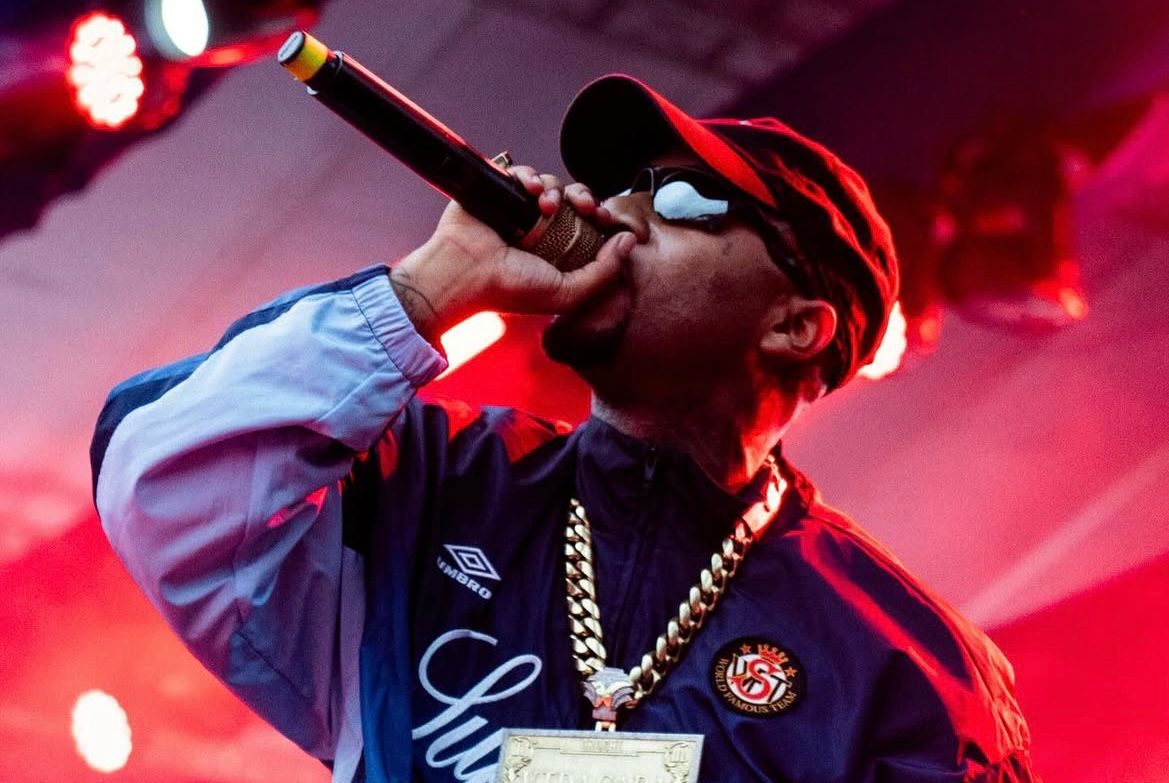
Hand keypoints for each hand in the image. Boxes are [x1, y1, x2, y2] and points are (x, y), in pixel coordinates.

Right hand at [391, 166, 635, 344]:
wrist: (463, 274)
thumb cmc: (510, 289)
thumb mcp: (567, 292)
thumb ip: (604, 272)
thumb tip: (628, 240)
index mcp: (556, 250)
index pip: (586, 224)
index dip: (599, 215)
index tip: (601, 217)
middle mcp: (538, 228)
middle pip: (572, 198)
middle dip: (584, 197)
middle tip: (583, 207)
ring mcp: (517, 209)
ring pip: (550, 183)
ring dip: (554, 189)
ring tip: (544, 206)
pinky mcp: (497, 191)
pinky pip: (521, 172)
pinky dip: (529, 175)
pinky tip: (528, 190)